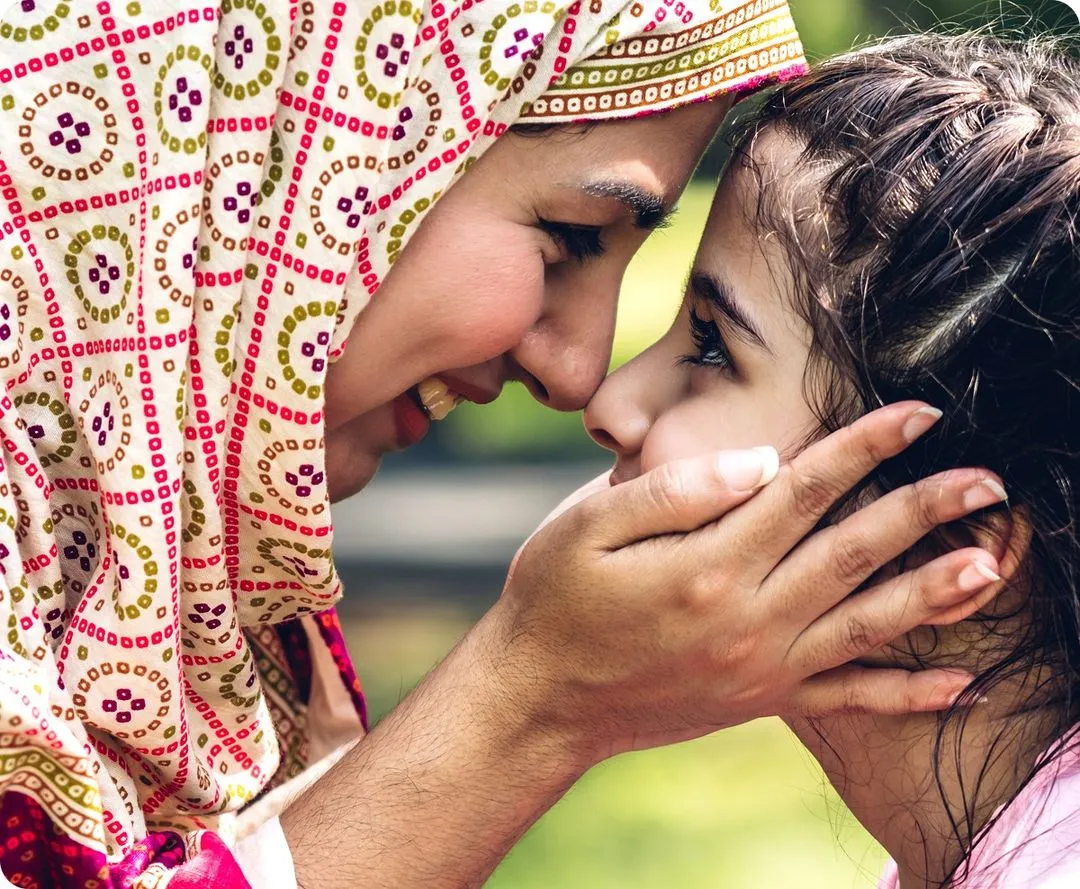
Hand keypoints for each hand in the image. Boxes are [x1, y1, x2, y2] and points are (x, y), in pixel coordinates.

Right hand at [488, 402, 1004, 765]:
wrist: (538, 701)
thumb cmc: (553, 599)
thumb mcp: (587, 526)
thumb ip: (677, 489)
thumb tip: (765, 462)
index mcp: (709, 563)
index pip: (807, 488)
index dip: (867, 445)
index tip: (918, 413)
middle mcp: (748, 618)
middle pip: (855, 552)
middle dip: (926, 509)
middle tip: (988, 480)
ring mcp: (760, 666)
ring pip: (867, 625)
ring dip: (936, 592)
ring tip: (994, 563)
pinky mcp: (760, 702)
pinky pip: (846, 701)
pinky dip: (904, 695)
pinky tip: (955, 686)